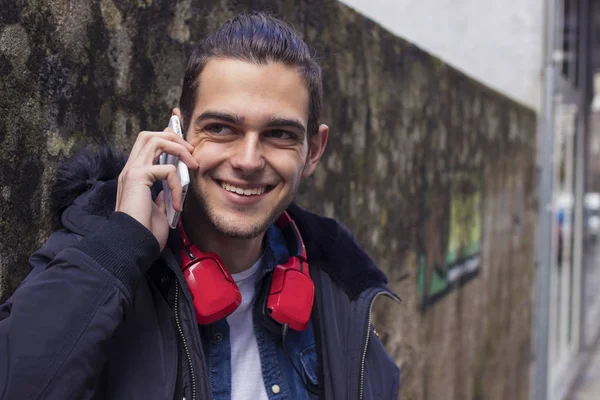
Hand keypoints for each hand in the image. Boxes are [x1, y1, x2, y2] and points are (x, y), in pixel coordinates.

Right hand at [115, 127, 198, 249]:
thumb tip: (166, 192)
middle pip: (149, 135)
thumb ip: (159, 198)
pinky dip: (178, 185)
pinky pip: (167, 169)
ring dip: (178, 149)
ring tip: (192, 165)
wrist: (133, 245)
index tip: (185, 148)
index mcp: (134, 177)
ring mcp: (132, 171)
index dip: (166, 139)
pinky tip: (177, 204)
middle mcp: (130, 170)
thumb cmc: (144, 233)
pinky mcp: (138, 177)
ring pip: (155, 140)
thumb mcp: (156, 212)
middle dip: (173, 137)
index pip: (147, 145)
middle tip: (190, 152)